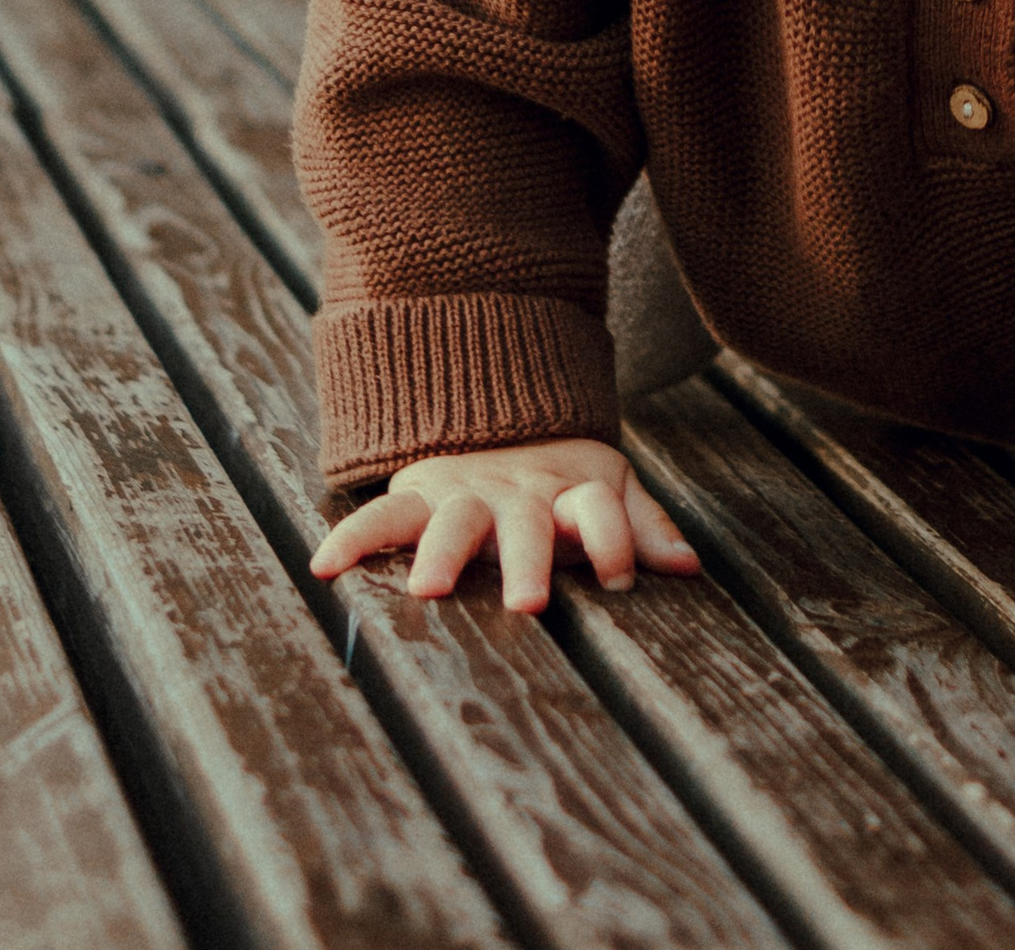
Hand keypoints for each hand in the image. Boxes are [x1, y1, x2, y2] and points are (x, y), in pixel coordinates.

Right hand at [309, 438, 700, 614]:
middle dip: (529, 561)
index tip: (623, 579)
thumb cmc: (562, 478)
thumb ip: (644, 526)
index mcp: (571, 490)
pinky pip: (383, 514)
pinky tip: (325, 566)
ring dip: (443, 551)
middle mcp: (519, 492)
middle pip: (527, 522)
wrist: (499, 410)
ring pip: (454, 518)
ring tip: (428, 588)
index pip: (599, 507)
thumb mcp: (610, 487)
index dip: (615, 538)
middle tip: (528, 604)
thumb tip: (689, 567)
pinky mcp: (421, 492)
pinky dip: (354, 536)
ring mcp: (467, 491)